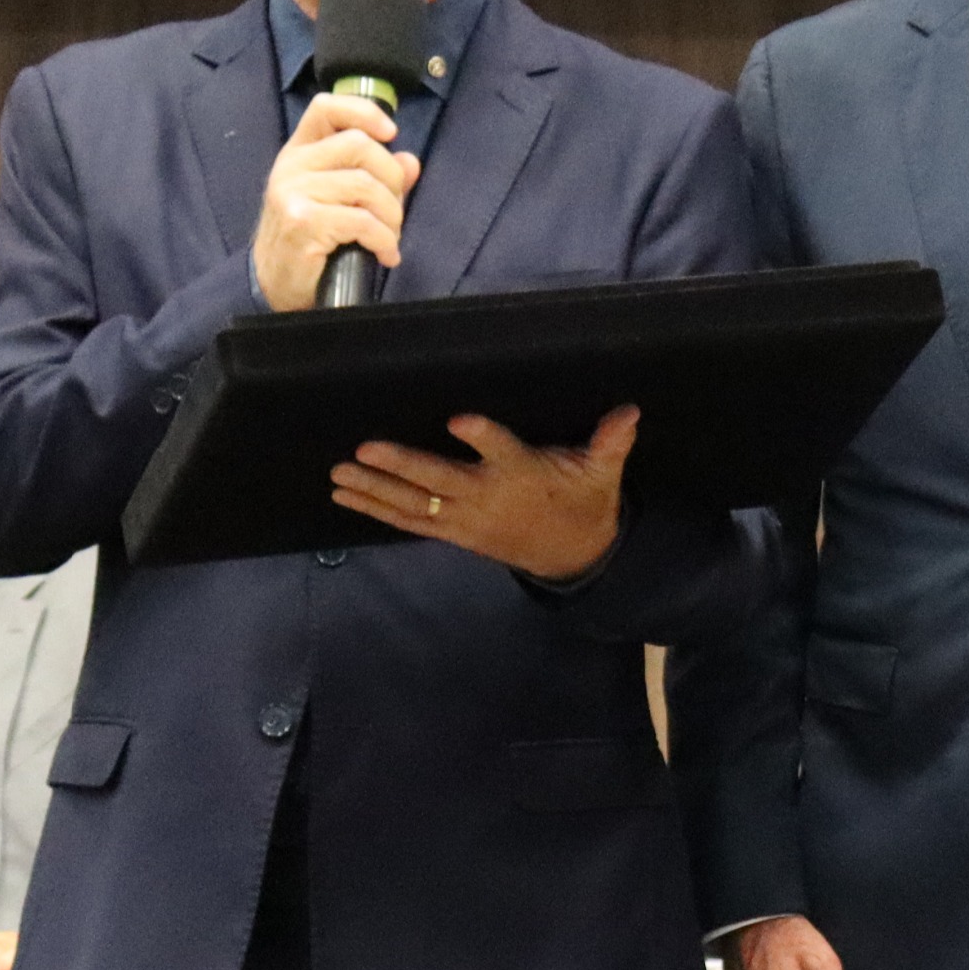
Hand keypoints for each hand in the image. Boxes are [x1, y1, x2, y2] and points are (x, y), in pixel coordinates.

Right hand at [251, 93, 418, 311]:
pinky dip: (384, 240)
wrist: (276, 283)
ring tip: (389, 237)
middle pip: (360, 145)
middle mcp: (292, 165)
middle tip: (393, 211)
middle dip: (392, 179)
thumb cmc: (312, 239)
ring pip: (366, 185)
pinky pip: (362, 221)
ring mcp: (293, 191)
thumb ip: (376, 177)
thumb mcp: (341, 200)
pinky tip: (385, 254)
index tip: (390, 134)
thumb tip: (410, 161)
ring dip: (391, 216)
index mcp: (300, 151)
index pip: (326, 107)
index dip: (363, 112)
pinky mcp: (302, 221)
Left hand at [333, 406, 639, 580]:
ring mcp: (467, 519)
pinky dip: (377, 510)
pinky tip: (346, 496)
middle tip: (364, 450)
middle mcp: (489, 498)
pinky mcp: (454, 532)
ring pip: (416, 505)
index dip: (482, 438)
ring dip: (375, 490)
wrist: (573, 557)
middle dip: (401, 466)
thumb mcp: (602, 474)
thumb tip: (630, 412)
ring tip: (338, 474)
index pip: (503, 452)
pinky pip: (410, 523)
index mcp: (524, 475)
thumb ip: (611, 442)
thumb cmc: (584, 503)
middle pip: (441, 481)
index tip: (459, 419)